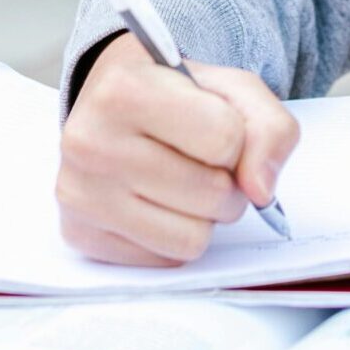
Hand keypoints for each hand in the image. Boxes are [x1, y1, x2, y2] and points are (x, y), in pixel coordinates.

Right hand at [56, 32, 300, 265]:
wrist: (116, 104)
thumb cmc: (178, 94)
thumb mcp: (235, 89)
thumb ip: (271, 128)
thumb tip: (261, 191)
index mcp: (125, 90)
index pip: (225, 140)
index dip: (237, 138)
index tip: (214, 122)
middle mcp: (89, 142)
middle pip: (212, 194)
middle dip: (227, 181)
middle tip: (203, 158)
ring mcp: (78, 193)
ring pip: (191, 239)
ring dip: (205, 215)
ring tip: (185, 180)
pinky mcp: (79, 234)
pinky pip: (165, 260)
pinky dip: (176, 235)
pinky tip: (158, 201)